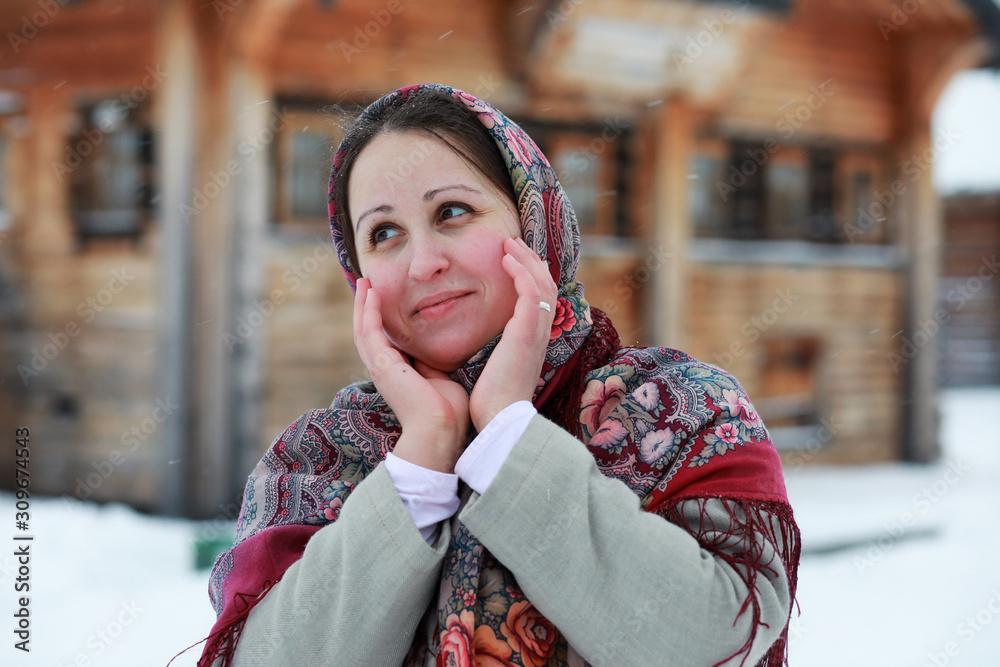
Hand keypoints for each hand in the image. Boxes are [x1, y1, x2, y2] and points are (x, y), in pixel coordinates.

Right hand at [354, 278, 469, 471]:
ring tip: (364, 283)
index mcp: (397, 374)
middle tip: (365, 285)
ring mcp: (379, 368)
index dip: (379, 321)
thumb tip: (432, 351)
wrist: (441, 429)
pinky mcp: (381, 365)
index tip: (381, 300)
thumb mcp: (439, 378)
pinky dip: (368, 312)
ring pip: (362, 330)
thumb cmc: (448, 412)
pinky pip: (370, 332)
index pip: (382, 342)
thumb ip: (430, 364)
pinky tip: (370, 294)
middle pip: (366, 333)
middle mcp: (383, 371)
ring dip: (362, 305)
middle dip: (365, 308)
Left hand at [469, 237, 556, 431]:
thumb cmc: (491, 402)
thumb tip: (469, 343)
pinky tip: (506, 259)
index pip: (541, 301)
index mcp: (532, 342)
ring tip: (508, 244)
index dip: (531, 278)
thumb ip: (489, 351)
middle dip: (531, 262)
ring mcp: (536, 332)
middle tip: (512, 244)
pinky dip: (521, 271)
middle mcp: (540, 334)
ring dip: (526, 260)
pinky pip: (532, 291)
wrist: (500, 420)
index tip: (513, 261)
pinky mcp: (527, 332)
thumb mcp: (492, 369)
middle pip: (547, 286)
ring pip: (543, 283)